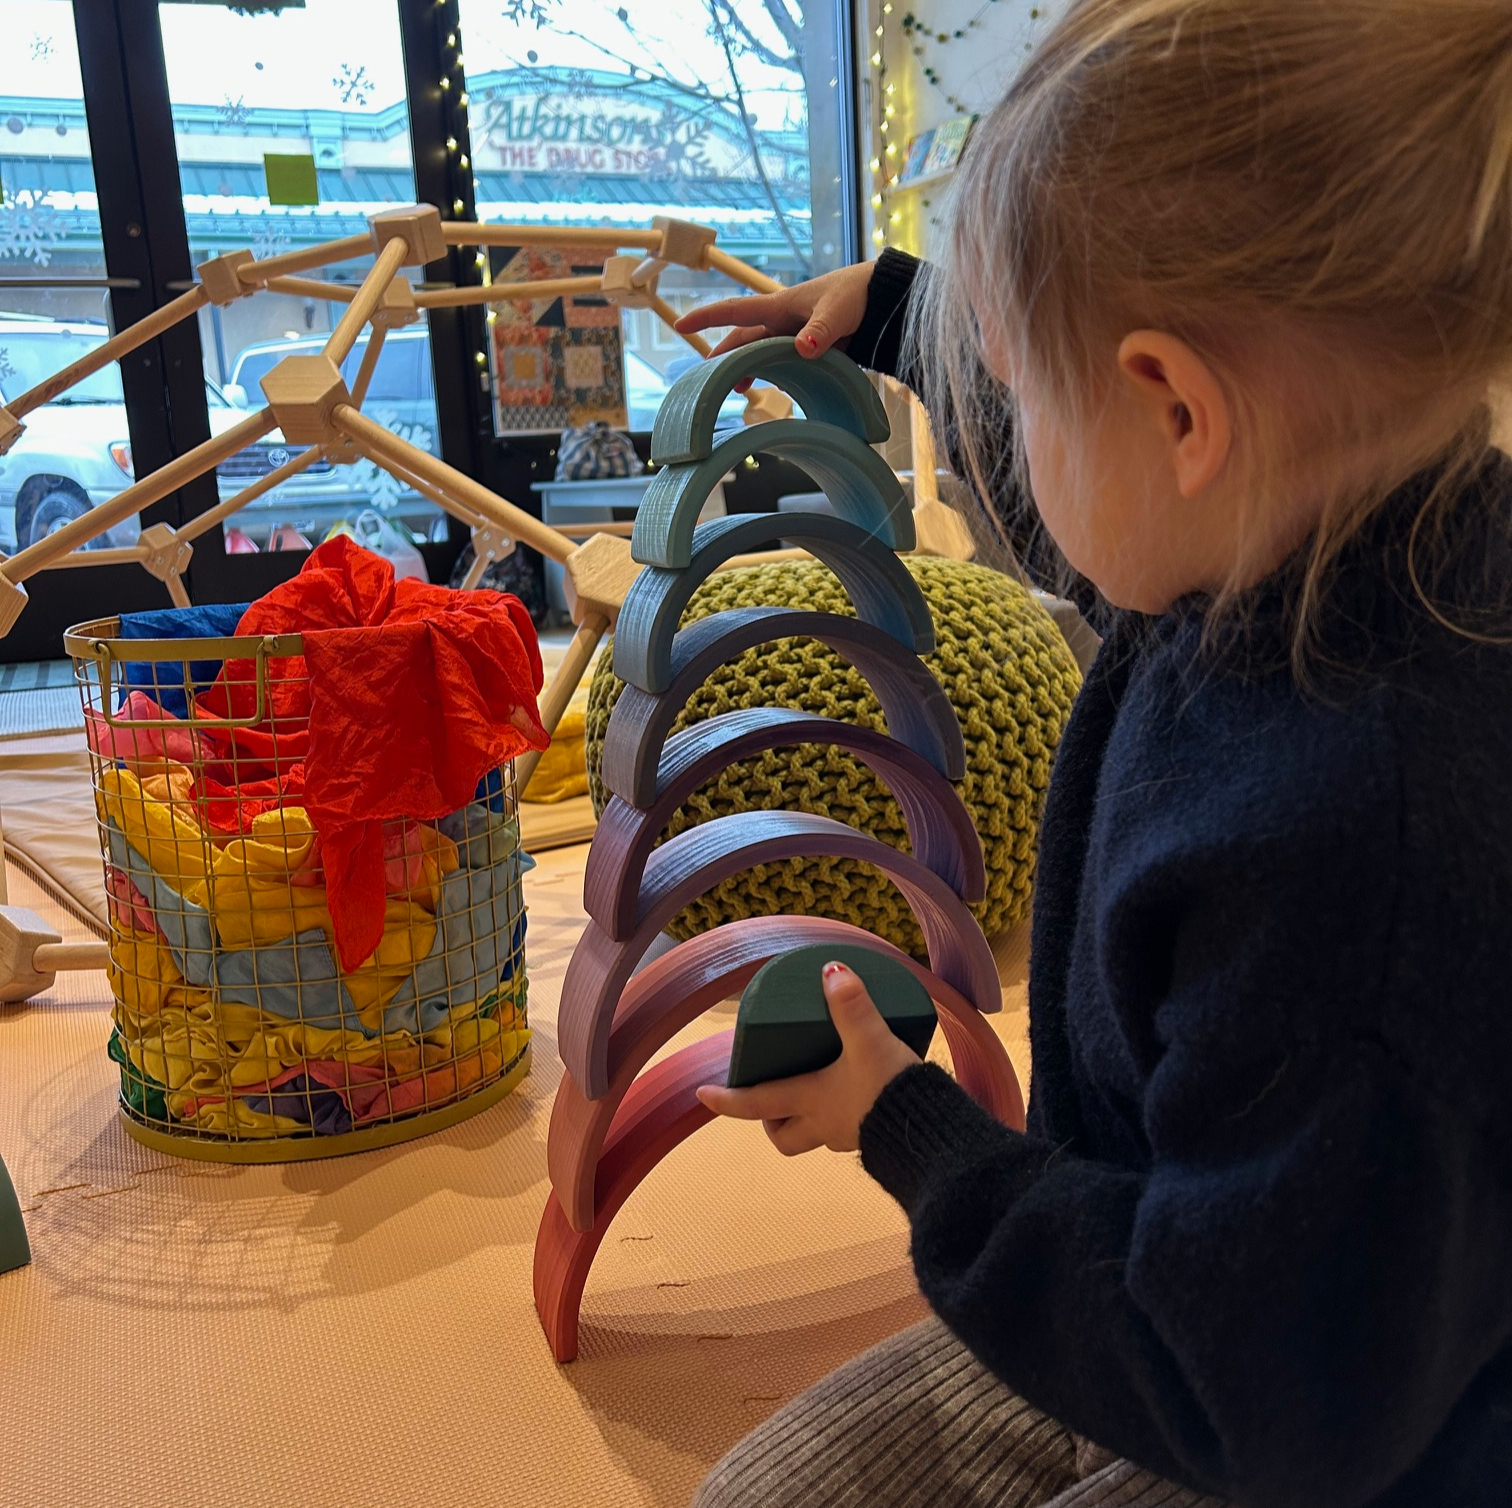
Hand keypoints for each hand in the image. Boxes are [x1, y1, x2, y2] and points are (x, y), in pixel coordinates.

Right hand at [675, 263, 875, 386]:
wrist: (881, 297)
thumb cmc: (857, 295)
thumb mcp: (837, 312)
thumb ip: (820, 332)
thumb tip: (802, 350)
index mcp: (780, 306)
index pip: (735, 311)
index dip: (706, 318)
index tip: (680, 325)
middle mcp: (782, 320)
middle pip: (744, 337)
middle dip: (723, 353)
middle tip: (705, 374)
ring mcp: (794, 333)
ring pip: (761, 351)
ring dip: (747, 366)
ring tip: (737, 387)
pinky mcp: (809, 347)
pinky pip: (782, 360)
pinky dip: (772, 372)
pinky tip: (769, 386)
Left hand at [696, 961, 920, 1155]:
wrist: (936, 1133)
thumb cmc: (893, 1091)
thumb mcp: (870, 1042)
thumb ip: (852, 1006)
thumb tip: (831, 970)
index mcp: (811, 1101)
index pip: (755, 1105)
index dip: (726, 1100)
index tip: (702, 1094)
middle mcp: (824, 1124)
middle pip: (782, 1134)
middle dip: (769, 1118)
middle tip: (769, 1090)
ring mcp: (849, 1133)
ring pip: (813, 1133)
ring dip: (805, 1115)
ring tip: (812, 1082)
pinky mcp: (875, 1134)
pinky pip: (845, 1127)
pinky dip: (841, 1111)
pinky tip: (858, 1087)